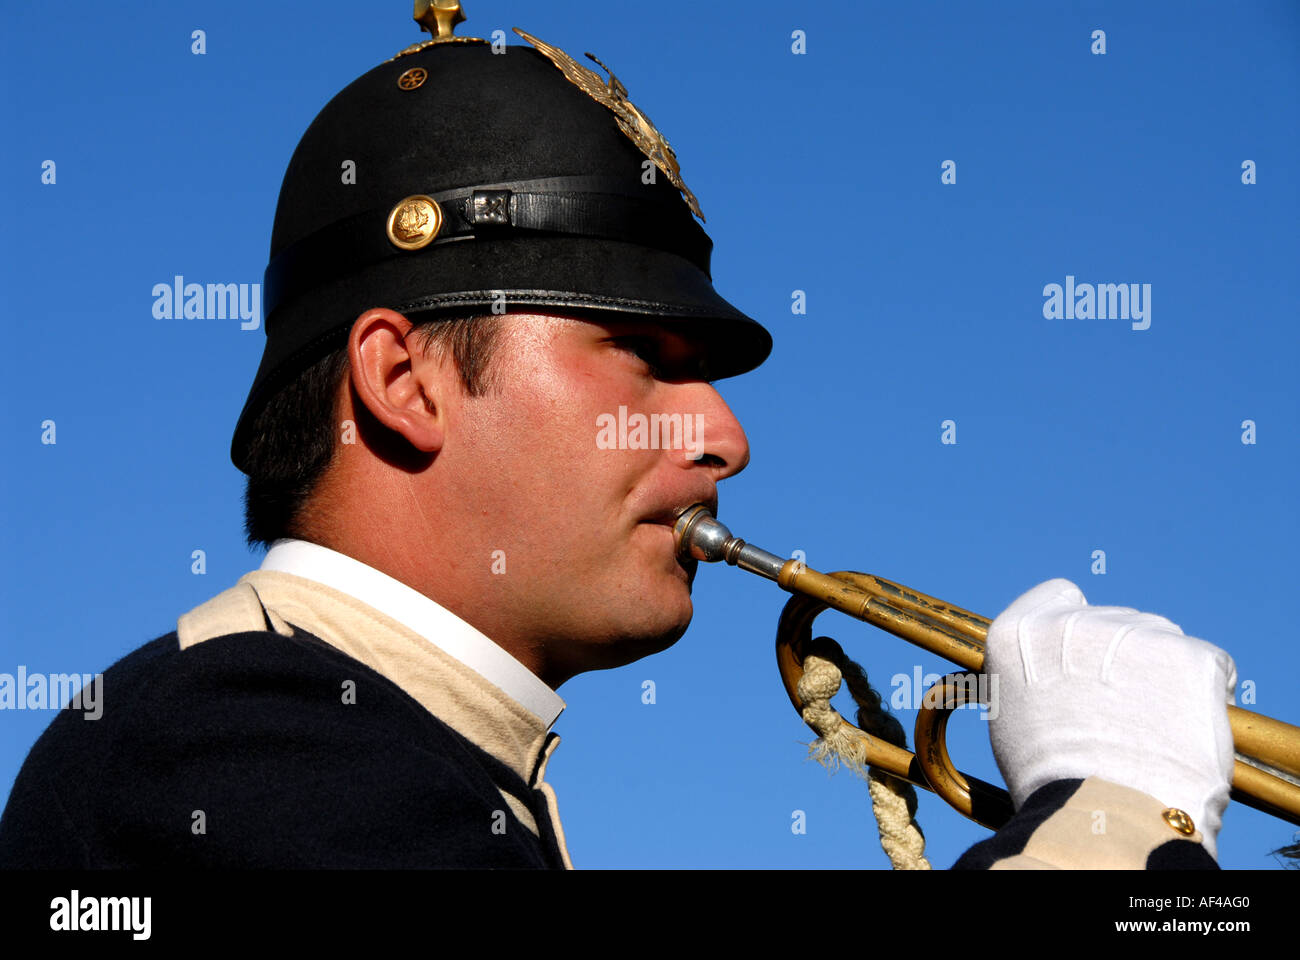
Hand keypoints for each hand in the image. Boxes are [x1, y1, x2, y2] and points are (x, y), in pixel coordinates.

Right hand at [985, 578, 1235, 858]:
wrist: (1105, 811)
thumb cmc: (1052, 780)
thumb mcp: (1012, 717)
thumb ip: (1033, 676)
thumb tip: (1056, 676)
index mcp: (1019, 631)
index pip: (1058, 594)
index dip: (1076, 628)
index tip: (1084, 659)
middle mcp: (1073, 620)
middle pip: (1115, 619)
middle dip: (1123, 657)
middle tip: (1123, 711)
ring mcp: (1134, 633)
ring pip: (1161, 639)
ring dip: (1163, 672)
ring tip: (1154, 728)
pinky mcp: (1191, 655)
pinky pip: (1207, 663)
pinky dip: (1204, 691)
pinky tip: (1185, 730)